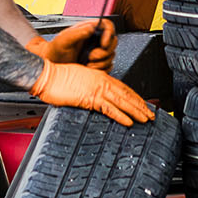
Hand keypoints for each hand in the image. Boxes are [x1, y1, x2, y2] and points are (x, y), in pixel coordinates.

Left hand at [26, 19, 116, 70]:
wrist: (51, 67)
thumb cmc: (54, 51)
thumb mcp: (63, 40)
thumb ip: (77, 33)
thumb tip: (90, 28)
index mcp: (89, 29)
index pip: (107, 25)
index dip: (109, 33)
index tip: (103, 44)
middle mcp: (95, 39)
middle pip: (113, 42)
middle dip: (104, 52)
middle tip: (91, 56)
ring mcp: (97, 51)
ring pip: (111, 56)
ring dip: (100, 63)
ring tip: (86, 63)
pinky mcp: (98, 63)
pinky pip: (108, 67)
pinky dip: (100, 70)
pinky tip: (88, 69)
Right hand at [31, 56, 154, 125]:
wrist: (46, 75)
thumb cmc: (57, 78)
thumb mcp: (78, 81)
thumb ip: (89, 88)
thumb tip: (96, 99)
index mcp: (99, 76)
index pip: (122, 87)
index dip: (134, 97)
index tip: (143, 104)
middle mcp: (101, 80)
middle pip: (126, 94)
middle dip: (140, 105)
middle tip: (152, 114)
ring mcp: (96, 89)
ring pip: (122, 101)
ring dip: (136, 110)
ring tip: (146, 119)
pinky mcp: (89, 97)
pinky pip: (109, 108)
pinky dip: (120, 115)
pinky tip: (129, 121)